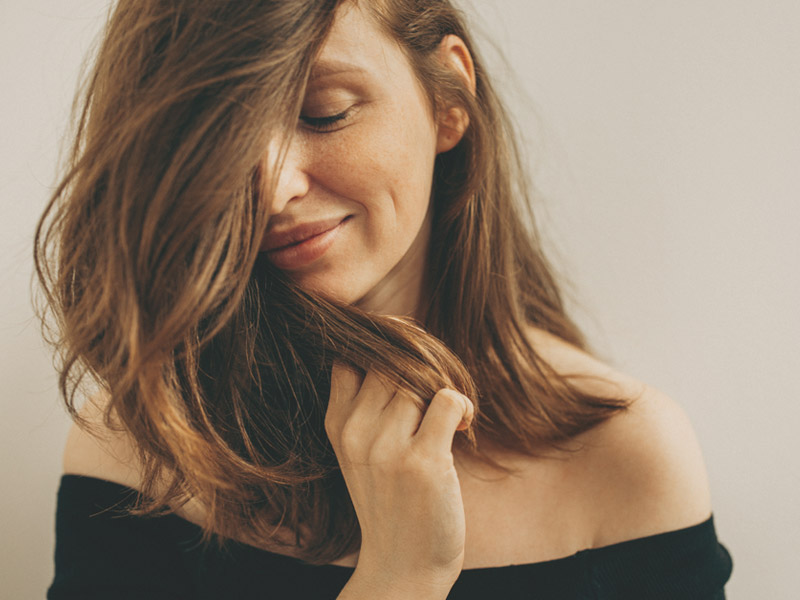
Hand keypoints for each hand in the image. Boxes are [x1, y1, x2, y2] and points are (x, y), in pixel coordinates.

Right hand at [325, 364, 473, 592]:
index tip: (407, 360)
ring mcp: (387, 448)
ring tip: (451, 417)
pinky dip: (462, 404)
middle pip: (391, 364)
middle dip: (420, 370)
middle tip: (438, 392)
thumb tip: (401, 347)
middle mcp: (356, 432)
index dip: (382, 349)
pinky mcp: (423, 462)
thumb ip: (367, 405)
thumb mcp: (359, 451)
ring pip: (420, 380)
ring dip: (444, 389)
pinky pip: (447, 400)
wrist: (402, 566)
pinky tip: (464, 426)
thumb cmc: (390, 501)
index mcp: (338, 425)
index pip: (351, 358)